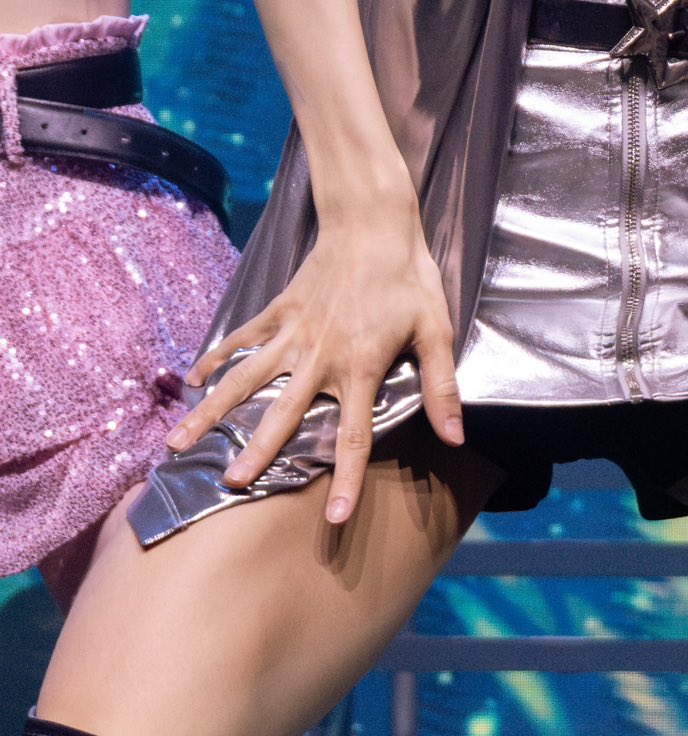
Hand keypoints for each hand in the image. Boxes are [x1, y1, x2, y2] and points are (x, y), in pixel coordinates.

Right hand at [166, 200, 461, 524]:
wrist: (372, 221)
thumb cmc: (408, 277)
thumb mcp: (435, 329)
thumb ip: (441, 386)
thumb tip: (456, 437)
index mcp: (360, 367)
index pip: (354, 435)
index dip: (347, 479)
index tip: (335, 519)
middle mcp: (319, 356)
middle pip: (283, 413)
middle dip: (257, 451)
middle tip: (230, 484)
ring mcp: (293, 333)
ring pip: (246, 379)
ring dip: (213, 412)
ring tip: (178, 443)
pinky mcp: (278, 310)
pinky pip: (241, 338)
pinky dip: (216, 357)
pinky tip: (191, 381)